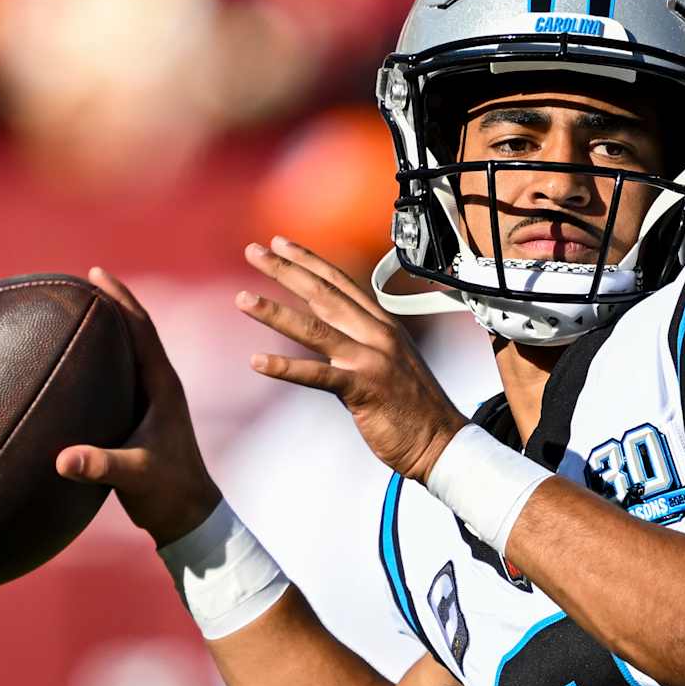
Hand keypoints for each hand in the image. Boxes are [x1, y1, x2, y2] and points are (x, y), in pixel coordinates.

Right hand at [55, 267, 221, 546]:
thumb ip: (100, 466)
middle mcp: (161, 386)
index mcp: (163, 387)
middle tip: (82, 278)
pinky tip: (80, 360)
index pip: (142, 330)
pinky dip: (103, 358)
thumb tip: (63, 459)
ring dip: (109, 328)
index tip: (96, 272)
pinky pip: (122, 375)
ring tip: (79, 308)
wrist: (190, 516)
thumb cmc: (167, 494)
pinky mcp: (145, 416)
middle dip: (112, 303)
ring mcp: (154, 400)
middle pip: (136, 331)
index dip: (120, 299)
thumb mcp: (133, 477)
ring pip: (131, 351)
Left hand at [240, 237, 466, 480]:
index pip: (340, 283)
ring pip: (315, 329)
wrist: (442, 442)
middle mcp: (378, 335)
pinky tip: (257, 361)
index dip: (308, 260)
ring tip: (243, 299)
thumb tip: (328, 338)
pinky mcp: (364, 390)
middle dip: (285, 270)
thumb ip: (359, 345)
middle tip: (253, 251)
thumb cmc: (415, 409)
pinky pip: (318, 376)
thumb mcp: (389, 363)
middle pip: (324, 295)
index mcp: (383, 325)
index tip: (280, 243)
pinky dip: (286, 368)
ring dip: (275, 313)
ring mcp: (372, 361)